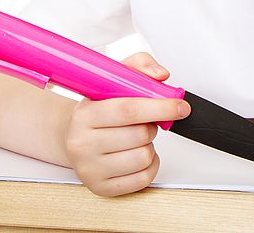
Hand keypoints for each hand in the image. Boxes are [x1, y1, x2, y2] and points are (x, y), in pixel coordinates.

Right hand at [64, 52, 189, 196]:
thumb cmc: (98, 108)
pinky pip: (143, 178)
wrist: (73, 137)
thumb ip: (139, 65)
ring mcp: (90, 169)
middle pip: (140, 134)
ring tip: (136, 137)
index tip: (180, 106)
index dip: (159, 107)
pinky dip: (150, 164)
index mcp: (84, 114)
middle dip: (153, 125)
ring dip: (150, 145)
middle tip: (145, 120)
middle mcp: (82, 143)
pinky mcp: (101, 188)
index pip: (128, 110)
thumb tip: (160, 75)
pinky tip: (136, 153)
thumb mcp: (113, 79)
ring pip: (144, 157)